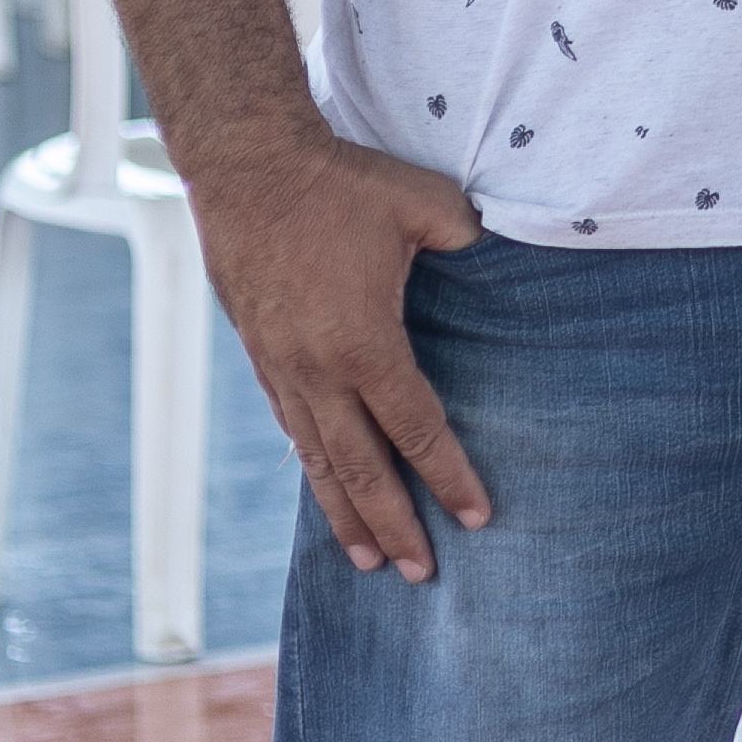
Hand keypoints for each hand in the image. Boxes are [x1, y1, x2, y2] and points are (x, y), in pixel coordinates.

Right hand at [187, 120, 488, 581]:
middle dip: (394, 524)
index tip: (478, 517)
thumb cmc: (342, 185)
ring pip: (318, 460)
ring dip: (344, 513)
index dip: (448, 476)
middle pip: (362, 468)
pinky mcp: (260, 356)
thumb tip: (495, 255)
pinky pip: (291, 428)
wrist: (246, 168)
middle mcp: (317, 372)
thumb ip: (469, 240)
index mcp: (365, 344)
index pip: (417, 429)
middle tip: (422, 573)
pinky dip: (312, 468)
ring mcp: (282, 369)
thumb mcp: (428, 205)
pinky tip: (327, 488)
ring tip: (369, 560)